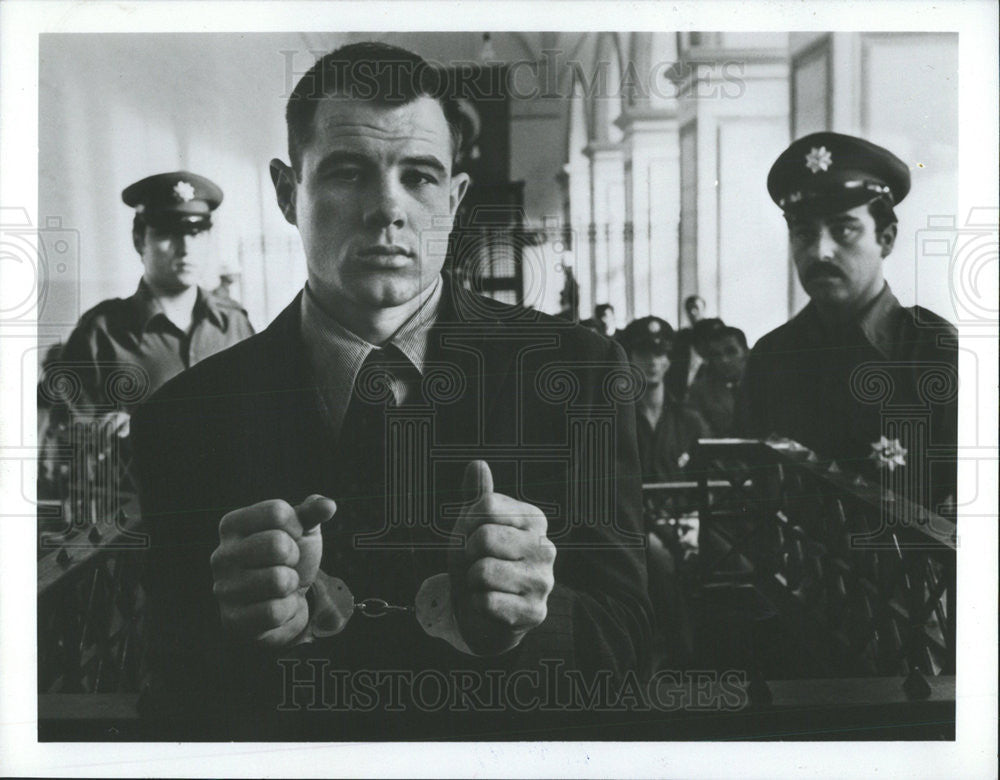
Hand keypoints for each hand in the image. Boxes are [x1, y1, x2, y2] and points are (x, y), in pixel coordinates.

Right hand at [210, 495, 335, 648]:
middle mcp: (221, 556)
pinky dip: (286, 609)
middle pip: (277, 544)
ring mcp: (223, 589)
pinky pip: (274, 612)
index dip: (297, 526)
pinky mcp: (232, 620)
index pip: (277, 512)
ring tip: (281, 585)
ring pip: (277, 580)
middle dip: (294, 556)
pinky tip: (276, 605)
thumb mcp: (301, 530)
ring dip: (290, 584)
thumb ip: (312, 512)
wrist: (285, 600)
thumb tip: (328, 505)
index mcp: (232, 526)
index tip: (292, 537)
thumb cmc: (288, 558)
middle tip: (287, 564)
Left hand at [449, 461, 555, 654]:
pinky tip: (489, 606)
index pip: (485, 506)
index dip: (466, 524)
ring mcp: (543, 582)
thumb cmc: (477, 561)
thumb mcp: (471, 526)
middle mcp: (546, 548)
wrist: (479, 611)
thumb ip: (476, 495)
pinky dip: (476, 605)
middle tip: (476, 565)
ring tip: (483, 586)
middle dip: (468, 555)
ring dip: (471, 582)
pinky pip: (486, 602)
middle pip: (484, 537)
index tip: (472, 538)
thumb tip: (478, 464)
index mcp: (534, 520)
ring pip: (483, 571)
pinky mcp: (534, 612)